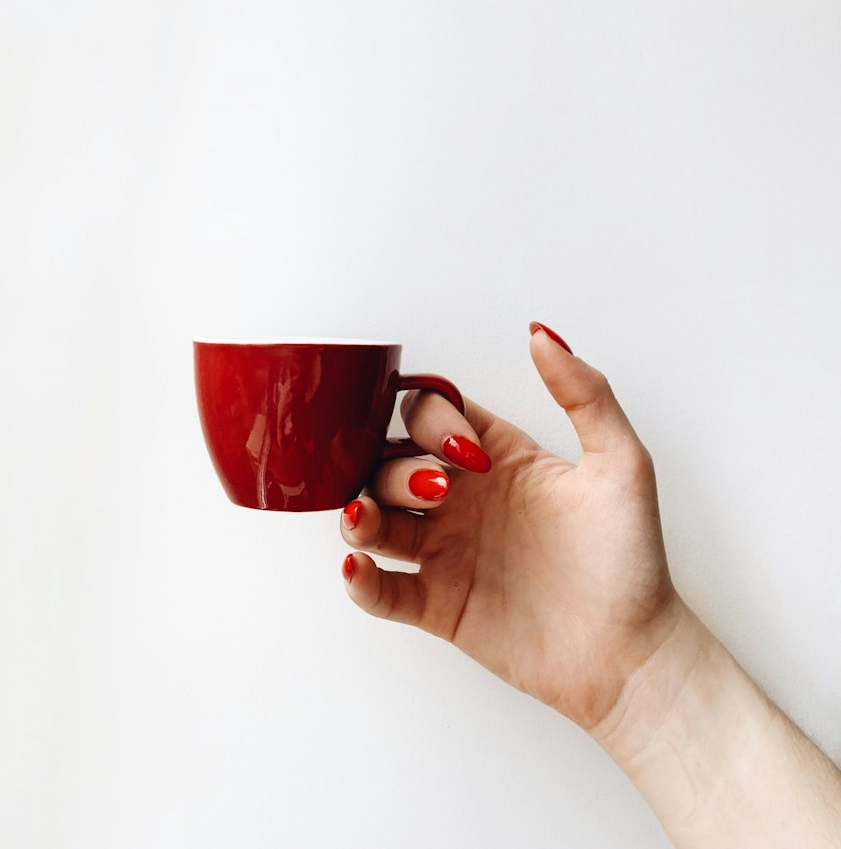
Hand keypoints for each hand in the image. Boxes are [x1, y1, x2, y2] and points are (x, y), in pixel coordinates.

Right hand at [341, 323, 683, 731]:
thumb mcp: (622, 464)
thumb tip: (541, 335)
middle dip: (393, 466)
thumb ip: (584, 394)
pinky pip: (381, 590)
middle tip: (434, 490)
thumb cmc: (631, 561)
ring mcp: (447, 553)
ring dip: (359, 512)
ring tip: (365, 520)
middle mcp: (464, 499)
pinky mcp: (439, 606)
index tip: (465, 453)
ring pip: (374, 518)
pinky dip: (358, 578)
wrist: (633, 654)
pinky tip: (359, 566)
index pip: (433, 413)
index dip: (432, 422)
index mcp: (498, 458)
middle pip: (390, 460)